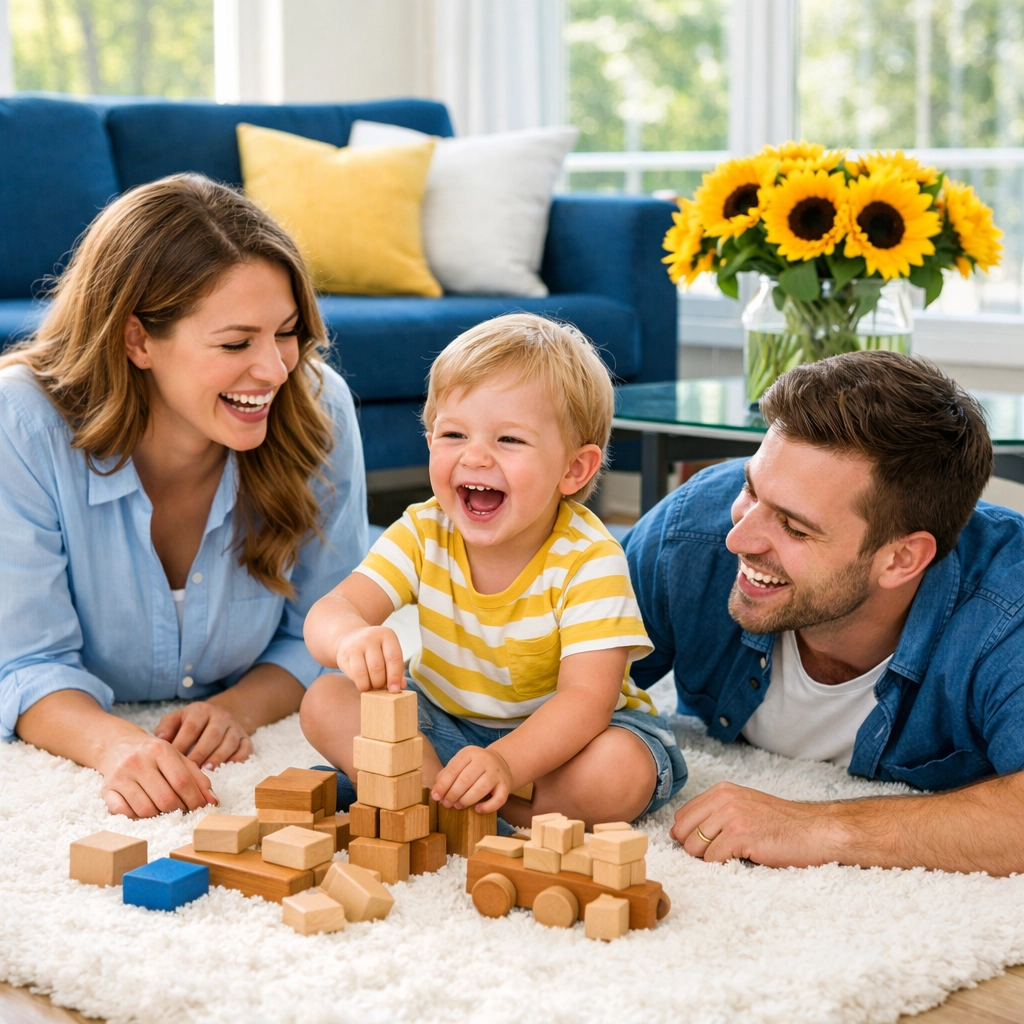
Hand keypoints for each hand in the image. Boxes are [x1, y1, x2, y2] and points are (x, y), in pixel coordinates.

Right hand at [99, 734, 218, 818]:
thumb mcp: (178, 758)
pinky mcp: (106, 789)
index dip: (194, 799)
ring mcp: (120, 775)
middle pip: (165, 798)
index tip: (200, 808)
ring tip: (164, 809)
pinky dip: (136, 817)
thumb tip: (213, 801)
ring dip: (159, 815)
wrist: (118, 745)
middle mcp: (138, 761)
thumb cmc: (155, 755)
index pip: (182, 781)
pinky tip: (144, 810)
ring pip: (145, 809)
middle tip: (182, 810)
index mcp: (160, 750)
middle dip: (178, 809)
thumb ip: (198, 778)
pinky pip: (123, 812)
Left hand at [154, 701, 252, 768]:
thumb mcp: (177, 719)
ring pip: (229, 742)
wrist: (218, 717)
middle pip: (212, 735)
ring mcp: (235, 727)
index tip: (171, 762)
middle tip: (188, 771)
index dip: (182, 744)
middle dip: (200, 754)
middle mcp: (220, 716)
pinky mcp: (246, 738)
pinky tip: (226, 770)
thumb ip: (166, 728)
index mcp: (201, 710)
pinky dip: (237, 760)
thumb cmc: (190, 724)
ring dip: (217, 758)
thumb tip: (159, 739)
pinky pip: (245, 749)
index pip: (192, 727)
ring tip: (206, 771)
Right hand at [335, 626, 404, 691]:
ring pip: (362, 673)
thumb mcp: (389, 653)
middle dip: (380, 683)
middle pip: (377, 667)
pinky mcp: (343, 655)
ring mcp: (355, 645)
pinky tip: (363, 681)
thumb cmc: (376, 649)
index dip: (395, 676)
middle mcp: (370, 637)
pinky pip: (352, 675)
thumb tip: (399, 687)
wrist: (351, 637)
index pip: (393, 657)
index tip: (395, 689)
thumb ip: (397, 669)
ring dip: (369, 685)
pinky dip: (359, 683)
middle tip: (381, 687)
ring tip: (372, 686)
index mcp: (386, 635)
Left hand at [432, 745, 512, 814]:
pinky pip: (499, 799)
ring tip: (458, 805)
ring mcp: (496, 772)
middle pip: (466, 779)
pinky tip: (478, 809)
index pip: (453, 769)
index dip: (443, 785)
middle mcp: (484, 760)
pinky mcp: (505, 785)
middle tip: (447, 804)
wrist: (499, 763)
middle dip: (453, 794)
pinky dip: (488, 807)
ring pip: (481, 788)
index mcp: (469, 753)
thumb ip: (446, 775)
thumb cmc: (472, 767)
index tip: (436, 797)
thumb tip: (436, 792)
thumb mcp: (459, 764)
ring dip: (467, 800)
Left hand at [670, 781, 844, 867]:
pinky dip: (722, 865)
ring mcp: (731, 816)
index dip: (688, 835)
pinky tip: (741, 859)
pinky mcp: (740, 835)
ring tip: (733, 855)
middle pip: (683, 832)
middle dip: (695, 848)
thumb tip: (680, 832)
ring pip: (694, 847)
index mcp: (722, 791)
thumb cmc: (782, 824)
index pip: (682, 816)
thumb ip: (714, 813)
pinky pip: (712, 858)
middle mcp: (723, 799)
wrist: (815, 831)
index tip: (705, 845)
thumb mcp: (744, 807)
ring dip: (709, 858)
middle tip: (719, 854)